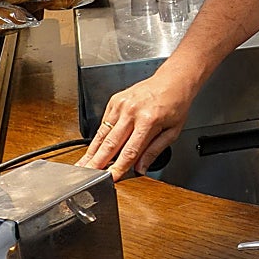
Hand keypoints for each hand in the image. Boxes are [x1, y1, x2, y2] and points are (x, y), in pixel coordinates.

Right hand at [75, 72, 192, 180]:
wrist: (172, 80)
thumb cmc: (175, 104)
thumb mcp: (172, 131)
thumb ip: (154, 151)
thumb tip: (140, 168)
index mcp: (148, 120)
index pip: (130, 151)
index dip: (118, 167)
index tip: (110, 178)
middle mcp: (132, 112)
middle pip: (110, 143)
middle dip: (97, 162)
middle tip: (87, 177)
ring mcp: (121, 105)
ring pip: (102, 134)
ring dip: (91, 152)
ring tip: (83, 165)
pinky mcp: (114, 101)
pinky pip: (104, 123)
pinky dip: (98, 137)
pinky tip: (94, 149)